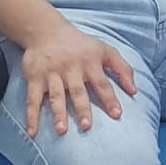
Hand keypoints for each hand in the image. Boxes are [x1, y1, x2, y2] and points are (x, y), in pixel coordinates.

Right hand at [22, 28, 136, 136]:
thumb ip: (122, 69)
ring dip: (58, 113)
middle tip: (86, 126)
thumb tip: (134, 91)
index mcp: (90, 63)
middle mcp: (71, 69)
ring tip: (61, 130)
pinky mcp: (34, 78)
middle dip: (82, 109)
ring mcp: (52, 74)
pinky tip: (32, 132)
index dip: (110, 99)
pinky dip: (31, 116)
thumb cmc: (81, 45)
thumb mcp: (106, 50)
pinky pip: (32, 99)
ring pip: (56, 96)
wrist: (47, 31)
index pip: (102, 83)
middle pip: (78, 91)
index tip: (117, 114)